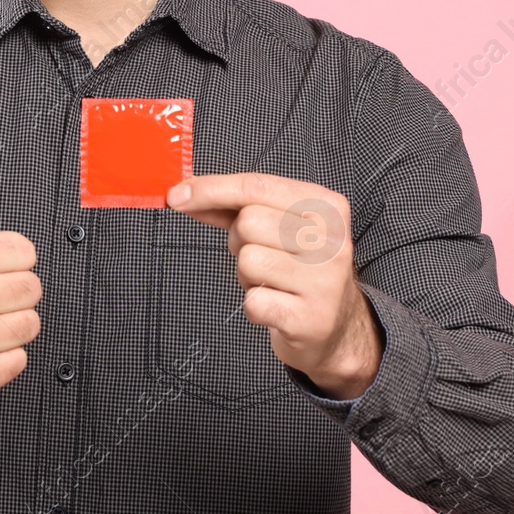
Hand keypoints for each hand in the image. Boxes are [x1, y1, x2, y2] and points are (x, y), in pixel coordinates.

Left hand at [166, 173, 382, 400]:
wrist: (338, 328)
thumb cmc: (299, 269)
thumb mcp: (281, 226)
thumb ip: (236, 206)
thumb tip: (184, 194)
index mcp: (327, 206)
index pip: (256, 186)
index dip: (210, 189)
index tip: (175, 196)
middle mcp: (332, 240)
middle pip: (248, 222)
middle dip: (238, 241)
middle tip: (262, 258)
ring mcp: (325, 281)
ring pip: (248, 260)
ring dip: (247, 276)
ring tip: (272, 282)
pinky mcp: (311, 319)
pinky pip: (253, 302)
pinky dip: (254, 306)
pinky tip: (276, 307)